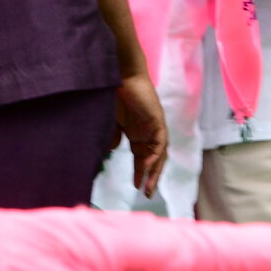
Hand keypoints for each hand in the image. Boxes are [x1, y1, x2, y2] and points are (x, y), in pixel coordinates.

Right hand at [116, 71, 168, 197]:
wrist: (121, 76)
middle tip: (148, 194)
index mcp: (137, 133)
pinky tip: (148, 166)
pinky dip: (155, 155)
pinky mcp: (157, 121)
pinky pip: (159, 143)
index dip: (140, 172)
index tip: (136, 187)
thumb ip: (113, 135)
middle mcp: (148, 132)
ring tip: (149, 187)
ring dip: (155, 171)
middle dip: (150, 177)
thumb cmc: (115, 95)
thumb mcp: (112, 121)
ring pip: (159, 154)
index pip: (141, 157)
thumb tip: (111, 149)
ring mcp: (154, 127)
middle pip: (153, 159)